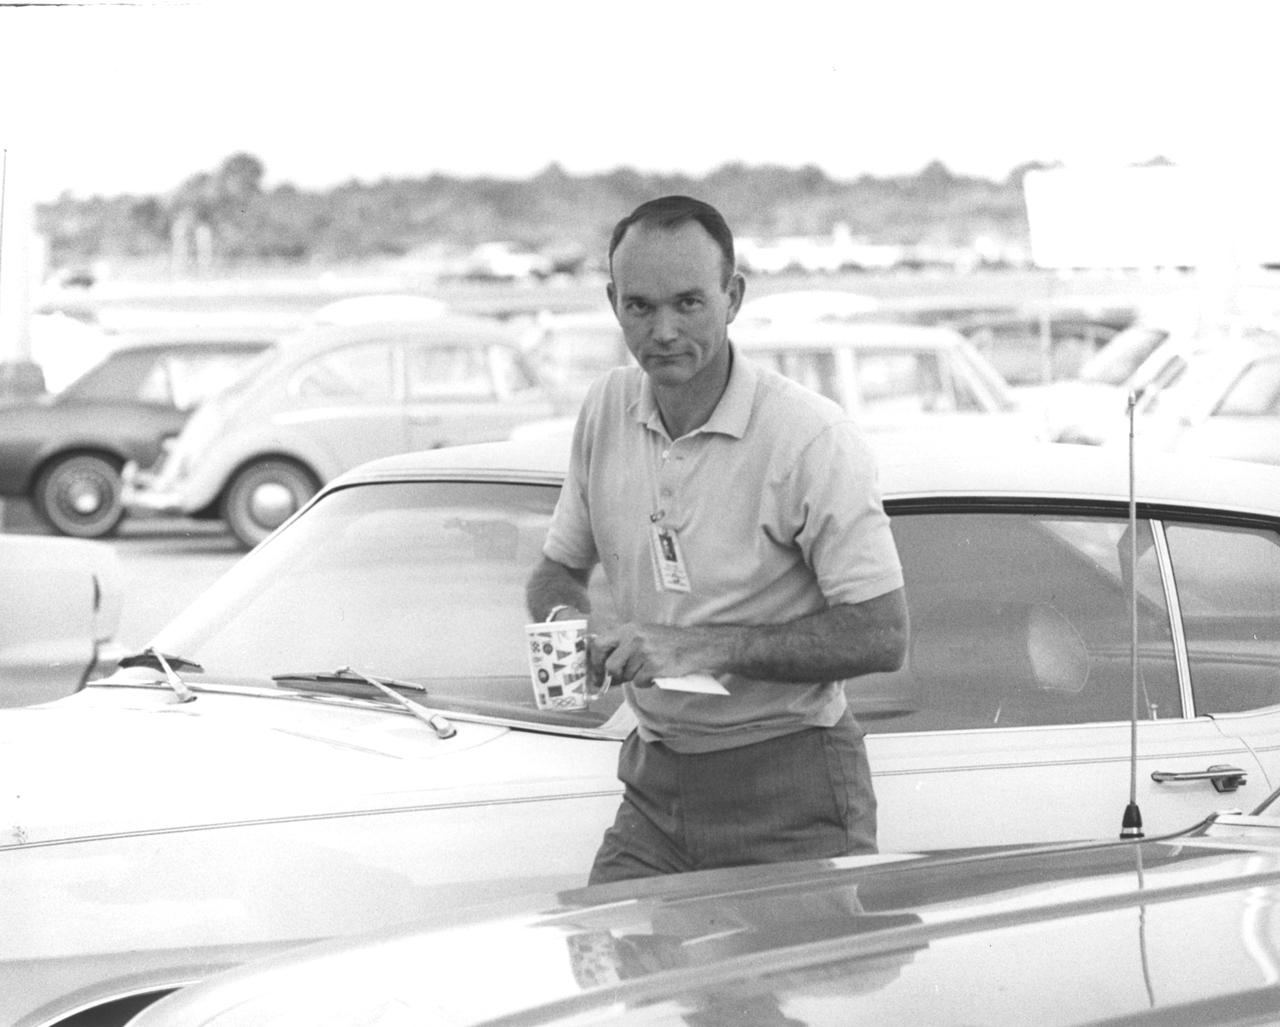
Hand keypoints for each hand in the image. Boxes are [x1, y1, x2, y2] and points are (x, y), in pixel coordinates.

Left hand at [588, 622, 727, 689]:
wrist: (695, 645)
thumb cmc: (668, 642)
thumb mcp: (643, 634)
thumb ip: (623, 646)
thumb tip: (604, 668)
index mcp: (629, 629)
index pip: (600, 643)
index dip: (595, 661)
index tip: (596, 673)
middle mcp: (634, 639)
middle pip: (611, 665)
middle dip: (614, 676)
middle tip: (619, 679)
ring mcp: (644, 653)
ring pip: (627, 676)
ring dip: (635, 677)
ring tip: (648, 669)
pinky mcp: (654, 666)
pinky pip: (640, 682)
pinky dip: (646, 682)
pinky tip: (656, 673)